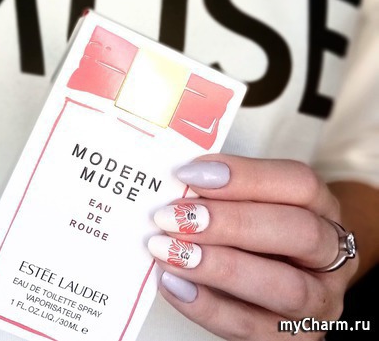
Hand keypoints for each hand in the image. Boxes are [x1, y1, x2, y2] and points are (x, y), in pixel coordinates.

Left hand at [147, 154, 358, 340]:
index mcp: (321, 209)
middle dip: (232, 222)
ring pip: (284, 287)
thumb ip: (226, 195)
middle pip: (299, 231)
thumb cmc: (258, 240)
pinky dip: (206, 305)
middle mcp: (329, 256)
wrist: (271, 294)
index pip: (300, 183)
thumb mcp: (251, 208)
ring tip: (169, 251)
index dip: (245, 176)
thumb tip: (181, 182)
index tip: (190, 174)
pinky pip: (250, 328)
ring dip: (220, 267)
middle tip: (176, 217)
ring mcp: (318, 303)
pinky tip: (172, 282)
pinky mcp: (291, 339)